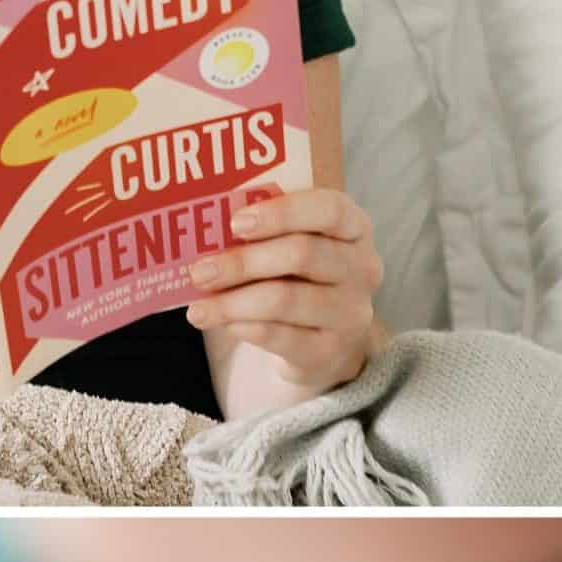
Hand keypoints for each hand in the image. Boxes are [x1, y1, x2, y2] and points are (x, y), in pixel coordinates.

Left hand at [185, 189, 382, 396]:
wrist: (325, 343)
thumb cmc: (299, 279)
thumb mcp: (291, 246)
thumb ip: (264, 232)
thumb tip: (206, 229)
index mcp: (354, 229)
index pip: (329, 210)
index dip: (282, 213)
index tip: (236, 222)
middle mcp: (362, 269)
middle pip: (302, 254)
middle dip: (242, 262)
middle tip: (199, 271)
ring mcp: (350, 313)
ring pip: (284, 299)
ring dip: (232, 303)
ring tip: (198, 308)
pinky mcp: (330, 351)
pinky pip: (280, 337)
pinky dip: (244, 328)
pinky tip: (222, 323)